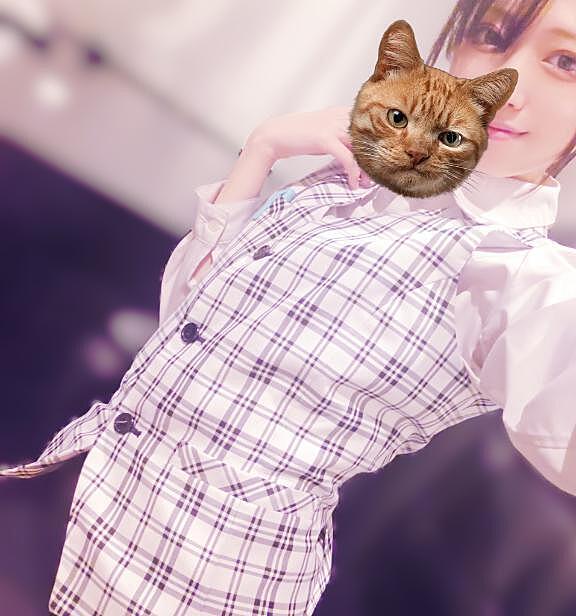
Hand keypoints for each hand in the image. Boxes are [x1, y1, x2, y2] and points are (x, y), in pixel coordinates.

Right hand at [248, 106, 370, 189]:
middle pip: (367, 138)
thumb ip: (340, 136)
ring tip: (368, 183)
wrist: (275, 134)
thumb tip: (353, 151)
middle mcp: (340, 116)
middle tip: (377, 175)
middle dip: (373, 159)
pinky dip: (353, 172)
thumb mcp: (324, 131)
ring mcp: (333, 127)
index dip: (375, 145)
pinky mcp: (325, 139)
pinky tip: (353, 183)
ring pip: (360, 149)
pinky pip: (347, 157)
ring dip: (366, 169)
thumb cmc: (298, 135)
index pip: (367, 128)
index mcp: (341, 112)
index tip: (378, 161)